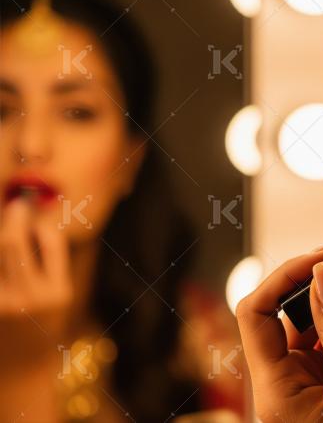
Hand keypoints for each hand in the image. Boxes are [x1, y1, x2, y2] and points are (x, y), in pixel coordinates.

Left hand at [0, 198, 71, 357]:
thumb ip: (53, 266)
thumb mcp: (59, 299)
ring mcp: (7, 306)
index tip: (35, 213)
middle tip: (15, 206)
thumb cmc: (43, 329)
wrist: (23, 373)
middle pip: (14, 244)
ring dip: (2, 236)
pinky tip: (1, 255)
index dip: (41, 224)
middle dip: (13, 219)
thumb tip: (43, 227)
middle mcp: (34, 298)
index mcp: (59, 292)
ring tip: (6, 229)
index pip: (52, 243)